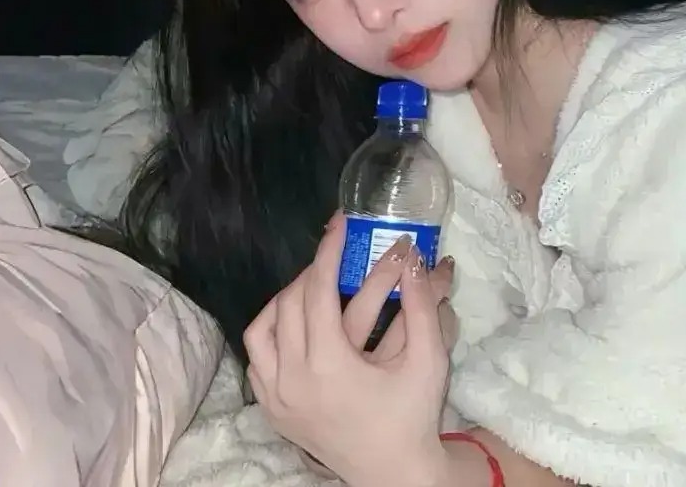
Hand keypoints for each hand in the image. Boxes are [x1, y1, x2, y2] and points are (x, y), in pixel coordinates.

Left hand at [245, 214, 455, 486]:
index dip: (329, 252)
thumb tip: (414, 258)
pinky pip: (257, 360)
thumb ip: (422, 305)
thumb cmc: (413, 416)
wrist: (394, 473)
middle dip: (313, 271)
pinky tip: (295, 326)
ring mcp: (277, 398)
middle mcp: (293, 379)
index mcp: (329, 365)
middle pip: (289, 303)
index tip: (340, 224)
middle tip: (335, 254)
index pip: (318, 291)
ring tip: (312, 288)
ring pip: (261, 329)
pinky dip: (271, 334)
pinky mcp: (273, 411)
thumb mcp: (428, 359)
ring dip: (284, 300)